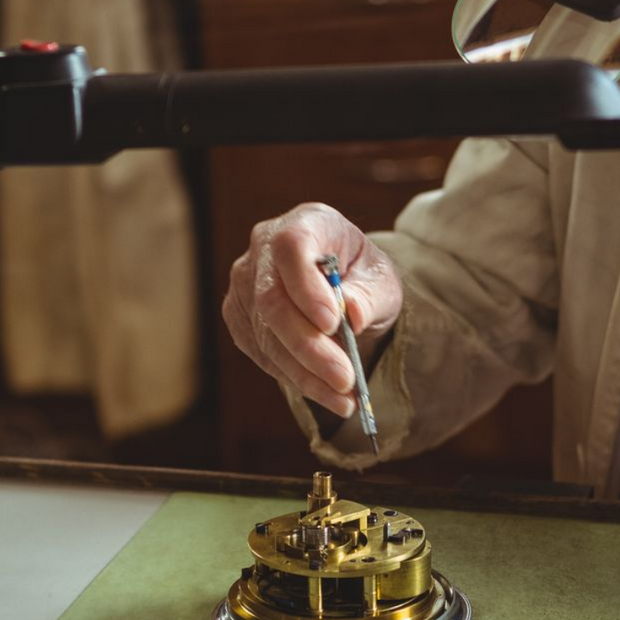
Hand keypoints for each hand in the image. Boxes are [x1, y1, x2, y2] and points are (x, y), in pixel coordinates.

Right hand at [222, 202, 403, 416]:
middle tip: (344, 379)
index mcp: (306, 222)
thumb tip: (352, 316)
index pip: (292, 247)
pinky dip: (292, 376)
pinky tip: (322, 390)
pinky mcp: (238, 315)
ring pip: (264, 333)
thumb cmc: (362, 276)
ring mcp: (245, 282)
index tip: (333, 324)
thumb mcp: (381, 281)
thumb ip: (369, 295)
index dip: (307, 287)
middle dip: (309, 346)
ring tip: (342, 397)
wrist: (342, 288)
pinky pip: (260, 351)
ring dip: (304, 371)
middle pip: (272, 299)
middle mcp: (264, 247)